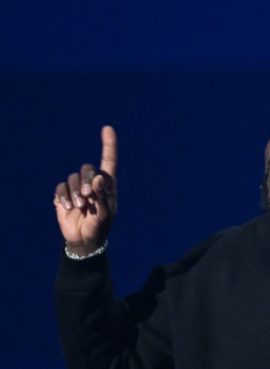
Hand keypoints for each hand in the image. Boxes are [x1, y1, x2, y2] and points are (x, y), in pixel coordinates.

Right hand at [54, 126, 117, 255]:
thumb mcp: (104, 215)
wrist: (84, 240)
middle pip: (88, 168)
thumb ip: (102, 197)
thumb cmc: (99, 228)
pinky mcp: (65, 195)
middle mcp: (93, 184)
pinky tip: (68, 208)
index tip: (107, 128)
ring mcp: (78, 189)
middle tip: (88, 196)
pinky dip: (64, 197)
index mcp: (108, 186)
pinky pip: (61, 187)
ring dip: (75, 192)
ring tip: (79, 207)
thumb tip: (99, 179)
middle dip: (86, 180)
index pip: (109, 162)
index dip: (108, 145)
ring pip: (73, 178)